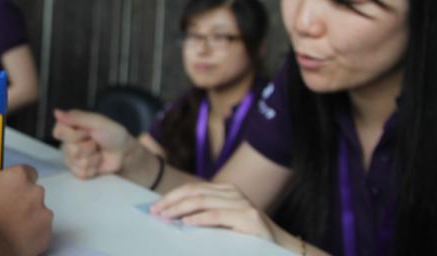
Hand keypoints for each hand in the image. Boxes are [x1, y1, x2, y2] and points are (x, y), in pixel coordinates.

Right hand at [0, 164, 52, 255]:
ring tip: (15, 231)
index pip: (28, 172)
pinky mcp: (48, 234)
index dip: (21, 182)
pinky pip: (42, 232)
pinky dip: (34, 235)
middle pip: (35, 193)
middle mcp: (35, 191)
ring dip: (31, 218)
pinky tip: (20, 241)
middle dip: (26, 201)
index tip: (13, 191)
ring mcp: (44, 213)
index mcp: (17, 177)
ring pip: (40, 213)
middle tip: (11, 214)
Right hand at [52, 109, 132, 178]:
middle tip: (97, 143)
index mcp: (69, 126)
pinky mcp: (78, 171)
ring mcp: (71, 158)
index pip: (58, 132)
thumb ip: (76, 118)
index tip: (87, 132)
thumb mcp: (96, 122)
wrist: (124, 152)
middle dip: (89, 147)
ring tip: (99, 152)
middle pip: (70, 149)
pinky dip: (94, 169)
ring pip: (77, 162)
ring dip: (94, 158)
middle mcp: (67, 142)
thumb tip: (55, 112)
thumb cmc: (112, 133)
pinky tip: (98, 163)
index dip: (74, 135)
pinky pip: (81, 173)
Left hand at [151, 182, 278, 241]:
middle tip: (155, 212)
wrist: (281, 248)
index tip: (155, 207)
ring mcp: (242, 203)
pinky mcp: (249, 217)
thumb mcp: (224, 223)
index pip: (192, 188)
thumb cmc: (247, 238)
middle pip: (194, 192)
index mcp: (226, 191)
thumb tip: (173, 217)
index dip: (172, 196)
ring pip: (203, 201)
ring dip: (180, 210)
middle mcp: (233, 192)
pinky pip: (218, 215)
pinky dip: (199, 219)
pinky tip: (186, 223)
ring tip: (166, 217)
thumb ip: (204, 216)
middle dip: (171, 202)